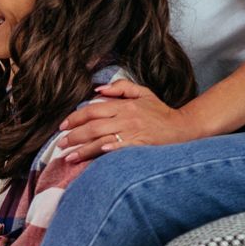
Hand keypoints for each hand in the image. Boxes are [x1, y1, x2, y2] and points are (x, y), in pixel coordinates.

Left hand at [55, 80, 199, 160]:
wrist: (184, 128)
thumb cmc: (161, 112)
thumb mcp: (143, 92)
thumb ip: (121, 87)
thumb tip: (97, 90)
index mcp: (124, 105)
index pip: (93, 110)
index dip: (75, 118)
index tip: (63, 127)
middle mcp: (126, 118)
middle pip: (93, 126)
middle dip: (73, 135)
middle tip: (60, 144)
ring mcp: (133, 132)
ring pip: (101, 139)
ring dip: (82, 149)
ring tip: (68, 157)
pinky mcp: (139, 146)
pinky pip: (118, 149)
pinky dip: (104, 152)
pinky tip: (92, 157)